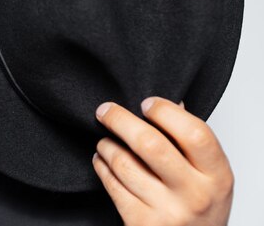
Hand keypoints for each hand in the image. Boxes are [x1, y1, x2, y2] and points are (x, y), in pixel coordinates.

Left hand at [92, 97, 233, 225]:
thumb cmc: (199, 207)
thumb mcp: (209, 175)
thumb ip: (191, 142)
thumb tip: (169, 104)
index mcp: (217, 176)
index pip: (194, 133)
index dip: (165, 112)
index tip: (147, 103)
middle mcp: (195, 195)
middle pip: (150, 144)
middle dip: (120, 120)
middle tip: (105, 110)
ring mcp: (168, 212)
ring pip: (124, 164)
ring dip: (106, 145)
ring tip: (105, 141)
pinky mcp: (141, 223)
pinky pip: (112, 185)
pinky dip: (101, 166)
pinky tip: (102, 160)